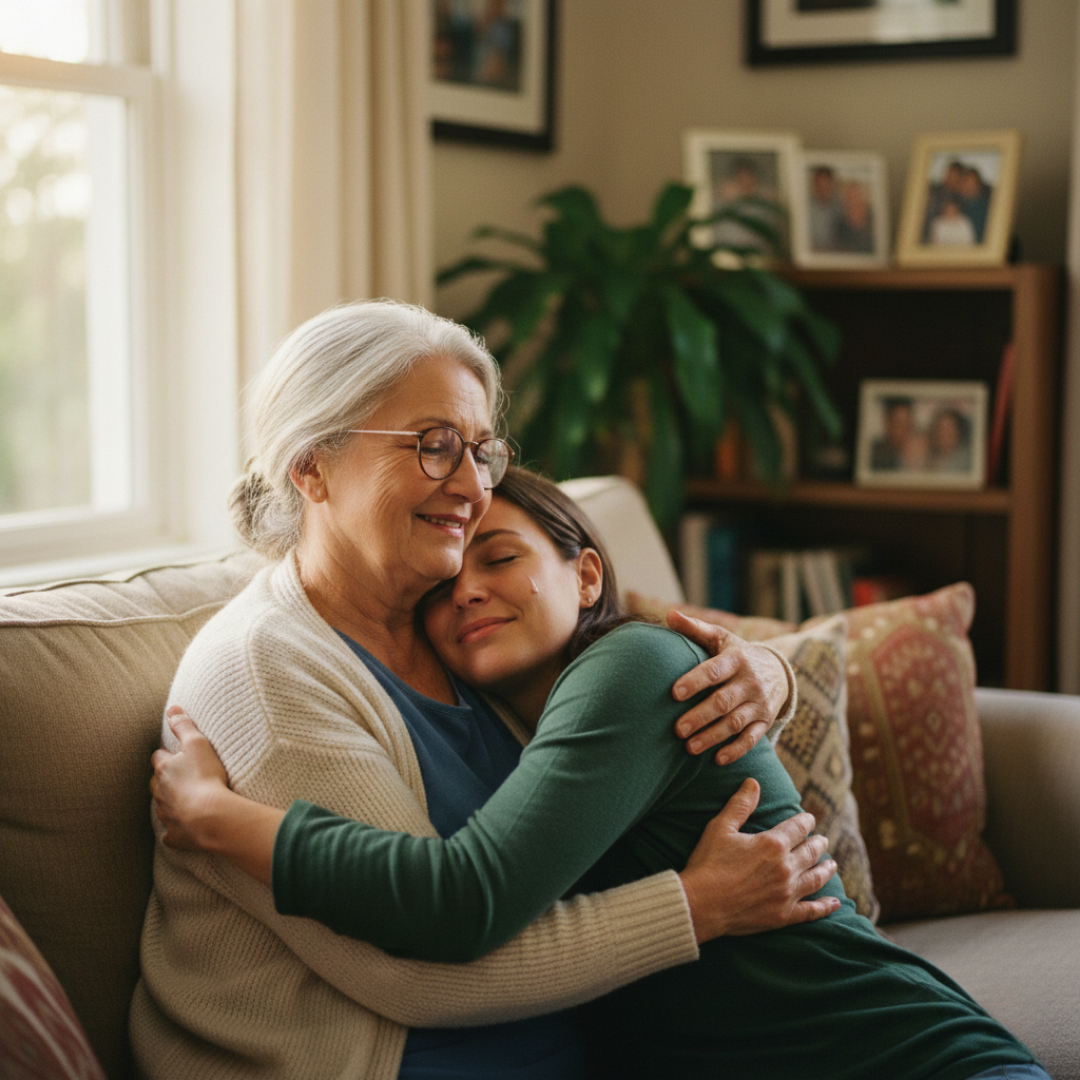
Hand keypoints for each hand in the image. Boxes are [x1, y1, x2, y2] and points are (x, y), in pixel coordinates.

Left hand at [151, 706, 231, 850]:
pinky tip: (184, 827)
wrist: (210, 816)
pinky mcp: (174, 835)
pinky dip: (176, 828)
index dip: (167, 755)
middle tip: (181, 777)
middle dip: (165, 779)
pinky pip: (171, 832)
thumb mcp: (197, 743)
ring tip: (187, 799)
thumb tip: (172, 708)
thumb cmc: (205, 777)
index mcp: (164, 769)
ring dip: (171, 802)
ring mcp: (166, 814)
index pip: (159, 757)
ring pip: (163, 806)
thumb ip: (184, 725)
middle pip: (157, 783)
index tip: (176, 754)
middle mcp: (160, 792)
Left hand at [668, 609, 789, 763]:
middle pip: (723, 701)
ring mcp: (759, 703)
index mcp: (736, 659)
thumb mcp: (720, 638)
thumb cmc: (736, 653)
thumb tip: (668, 614)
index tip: (674, 693)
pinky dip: (736, 750)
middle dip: (700, 716)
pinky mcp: (765, 721)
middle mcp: (749, 681)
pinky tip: (717, 759)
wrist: (777, 670)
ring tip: (689, 747)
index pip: (714, 671)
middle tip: (677, 729)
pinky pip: (752, 738)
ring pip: (735, 723)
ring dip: (712, 736)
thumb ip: (694, 628)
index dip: (695, 681)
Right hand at [679, 779, 839, 942]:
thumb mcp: (720, 827)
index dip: (806, 821)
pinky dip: (826, 907)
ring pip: (816, 878)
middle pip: (811, 852)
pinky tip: (835, 902)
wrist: (700, 904)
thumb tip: (753, 782)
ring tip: (832, 864)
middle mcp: (786, 868)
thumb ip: (740, 804)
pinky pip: (812, 911)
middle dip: (818, 843)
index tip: (810, 818)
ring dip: (826, 869)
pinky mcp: (783, 915)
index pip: (798, 828)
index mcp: (772, 844)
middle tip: (823, 839)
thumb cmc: (708, 863)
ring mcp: (787, 894)